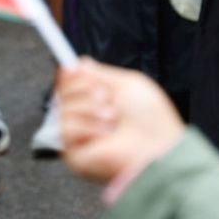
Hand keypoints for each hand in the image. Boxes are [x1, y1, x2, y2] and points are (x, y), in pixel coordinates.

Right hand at [56, 58, 184, 187]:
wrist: (156, 147)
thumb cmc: (151, 120)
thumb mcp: (128, 83)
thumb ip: (99, 72)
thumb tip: (77, 64)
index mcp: (97, 100)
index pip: (69, 81)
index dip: (70, 74)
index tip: (73, 68)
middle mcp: (86, 117)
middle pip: (63, 90)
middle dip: (86, 89)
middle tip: (106, 98)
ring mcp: (79, 136)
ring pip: (64, 107)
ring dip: (90, 108)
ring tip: (111, 118)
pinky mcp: (75, 154)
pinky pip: (66, 128)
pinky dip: (87, 126)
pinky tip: (104, 132)